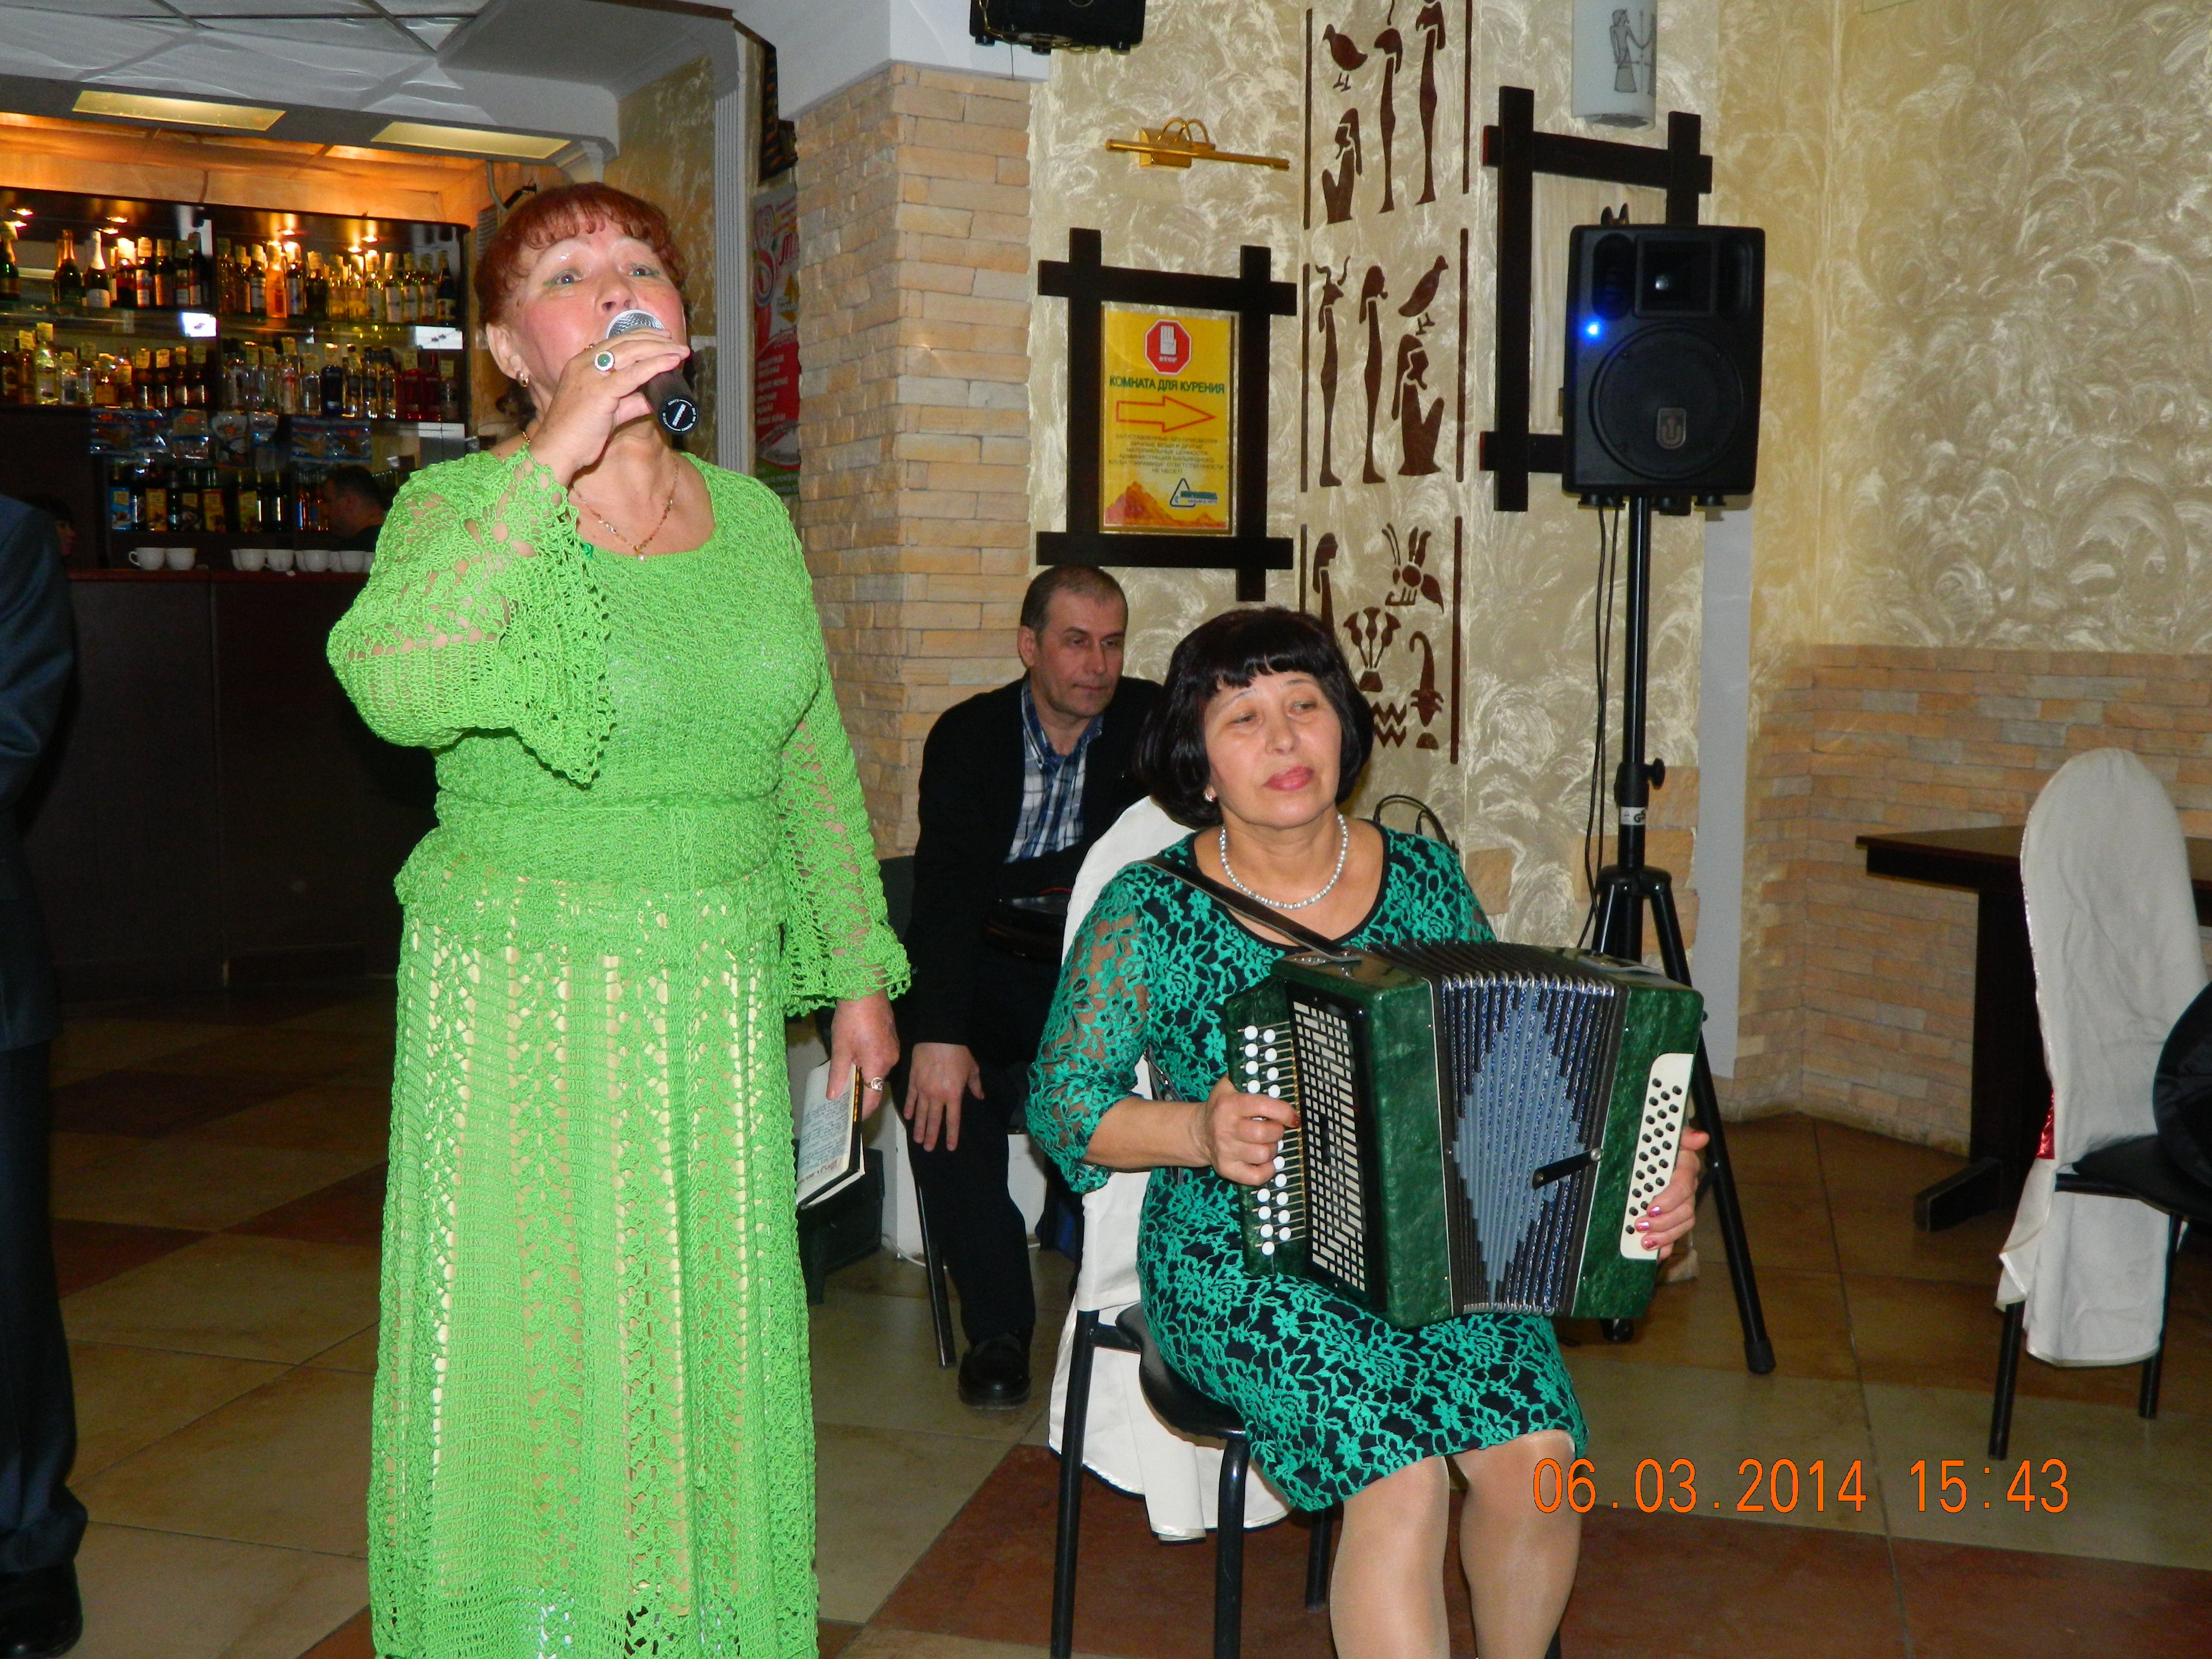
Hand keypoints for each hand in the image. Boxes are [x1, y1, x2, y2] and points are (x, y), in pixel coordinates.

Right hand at [526, 327, 691, 484]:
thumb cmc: (578, 434)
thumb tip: (655, 400)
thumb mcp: (609, 412)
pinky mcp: (600, 392)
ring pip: (631, 352)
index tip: (663, 337)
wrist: (556, 450)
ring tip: (681, 351)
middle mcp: (585, 363)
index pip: (616, 341)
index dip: (642, 336)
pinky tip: (671, 362)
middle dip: (655, 340)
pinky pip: (633, 374)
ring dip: (660, 349)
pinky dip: (655, 365)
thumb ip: (631, 403)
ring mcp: (591, 375)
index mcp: (582, 363)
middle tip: (677, 344)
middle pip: (626, 342)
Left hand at [829, 993, 897, 1122]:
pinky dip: (869, 1062)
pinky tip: (856, 1055)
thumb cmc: (851, 1018)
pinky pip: (881, 1058)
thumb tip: (832, 1097)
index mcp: (879, 1065)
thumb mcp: (840, 1048)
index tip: (852, 1120)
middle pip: (876, 1084)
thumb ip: (838, 1075)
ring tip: (846, 1075)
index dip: (862, 1111)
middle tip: (842, 1097)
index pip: (873, 1097)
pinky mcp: (892, 1038)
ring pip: (878, 1070)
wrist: (865, 987)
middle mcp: (891, 1060)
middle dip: (860, 1091)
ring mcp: (893, 1048)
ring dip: (864, 1075)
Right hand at [905, 1041, 981, 1151]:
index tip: (949, 1147)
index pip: (952, 1120)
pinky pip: (910, 1098)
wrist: (939, 1036)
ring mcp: (923, 1090)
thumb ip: (975, 1085)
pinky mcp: (913, 1081)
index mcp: (954, 1095)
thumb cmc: (958, 1052)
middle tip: (928, 1149)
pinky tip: (907, 1117)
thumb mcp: (972, 1068)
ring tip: (917, 1140)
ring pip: (920, 1113)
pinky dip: (909, 1108)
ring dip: (919, 1127)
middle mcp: (938, 1096)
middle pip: (934, 1120)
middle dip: (931, 1136)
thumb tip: (980, 1096)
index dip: (951, 1135)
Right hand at [1191, 1074, 1298, 1186]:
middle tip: (1275, 1129)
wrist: (1199, 1131)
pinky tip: (1263, 1160)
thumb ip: (1248, 1077)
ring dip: (1272, 1149)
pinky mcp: (1226, 1169)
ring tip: (1266, 1143)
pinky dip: (1266, 1170)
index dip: (1284, 1112)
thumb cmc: (1221, 1106)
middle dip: (1277, 1131)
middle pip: (1266, 1134)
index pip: (1264, 1106)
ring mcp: (1225, 1151)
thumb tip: (1273, 1071)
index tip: (1291, 1116)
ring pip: (1264, 1154)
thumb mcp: (1229, 1085)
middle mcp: (1225, 1128)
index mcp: (1229, 1104)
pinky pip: (1256, 1176)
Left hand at [1636, 1128, 1706, 1259]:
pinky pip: (1675, 1236)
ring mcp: (1681, 1205)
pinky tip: (1654, 1254)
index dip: (1669, 1199)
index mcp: (1685, 1169)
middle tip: (1641, 1225)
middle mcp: (1686, 1190)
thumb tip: (1700, 1137)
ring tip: (1645, 1241)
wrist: (1651, 1154)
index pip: (1683, 1186)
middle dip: (1663, 1222)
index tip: (1651, 1207)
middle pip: (1684, 1211)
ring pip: (1682, 1225)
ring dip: (1664, 1236)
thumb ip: (1683, 1136)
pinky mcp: (1673, 1218)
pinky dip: (1666, 1247)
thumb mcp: (1668, 1138)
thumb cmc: (1661, 1146)